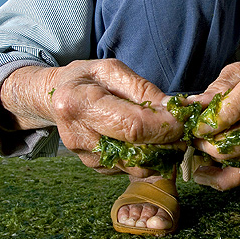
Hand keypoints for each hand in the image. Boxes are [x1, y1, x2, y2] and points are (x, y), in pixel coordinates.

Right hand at [0, 59, 182, 177]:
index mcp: (79, 104)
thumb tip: (175, 109)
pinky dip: (145, 157)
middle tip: (183, 129)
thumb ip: (143, 89)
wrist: (56, 97)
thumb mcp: (112, 70)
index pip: (132, 126)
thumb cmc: (86, 79)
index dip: (163, 126)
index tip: (183, 120)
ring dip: (159, 153)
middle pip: (137, 152)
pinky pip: (130, 168)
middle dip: (167, 143)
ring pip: (137, 166)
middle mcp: (78, 136)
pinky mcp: (95, 168)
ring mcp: (85, 157)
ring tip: (166, 133)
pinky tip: (146, 139)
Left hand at [187, 52, 239, 189]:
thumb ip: (217, 89)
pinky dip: (227, 178)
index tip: (200, 126)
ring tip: (200, 150)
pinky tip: (205, 175)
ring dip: (222, 157)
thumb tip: (192, 107)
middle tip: (196, 138)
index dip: (225, 114)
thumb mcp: (238, 71)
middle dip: (221, 140)